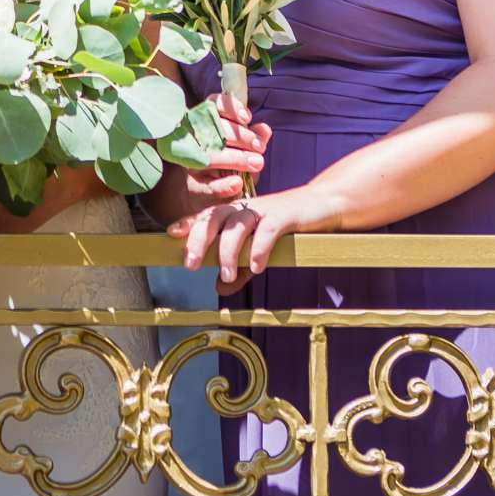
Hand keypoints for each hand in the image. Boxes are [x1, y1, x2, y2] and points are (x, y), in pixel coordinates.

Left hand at [167, 186, 326, 294]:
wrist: (323, 206)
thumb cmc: (288, 227)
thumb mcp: (260, 251)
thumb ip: (240, 270)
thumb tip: (219, 290)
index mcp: (236, 214)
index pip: (208, 217)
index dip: (189, 224)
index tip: (171, 235)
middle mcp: (246, 208)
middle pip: (215, 217)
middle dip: (199, 239)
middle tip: (191, 264)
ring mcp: (265, 209)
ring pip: (237, 224)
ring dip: (228, 251)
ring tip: (225, 275)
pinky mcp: (285, 215)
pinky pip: (267, 230)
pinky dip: (259, 249)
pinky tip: (256, 267)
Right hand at [179, 94, 272, 203]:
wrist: (213, 197)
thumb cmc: (231, 167)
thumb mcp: (245, 149)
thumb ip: (255, 138)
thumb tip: (264, 129)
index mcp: (207, 123)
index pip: (213, 104)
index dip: (230, 107)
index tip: (247, 118)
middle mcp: (195, 139)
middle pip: (214, 128)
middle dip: (242, 136)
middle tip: (260, 147)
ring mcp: (192, 163)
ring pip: (209, 155)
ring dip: (236, 158)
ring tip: (256, 163)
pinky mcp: (194, 187)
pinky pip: (208, 185)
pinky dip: (224, 185)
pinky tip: (237, 183)